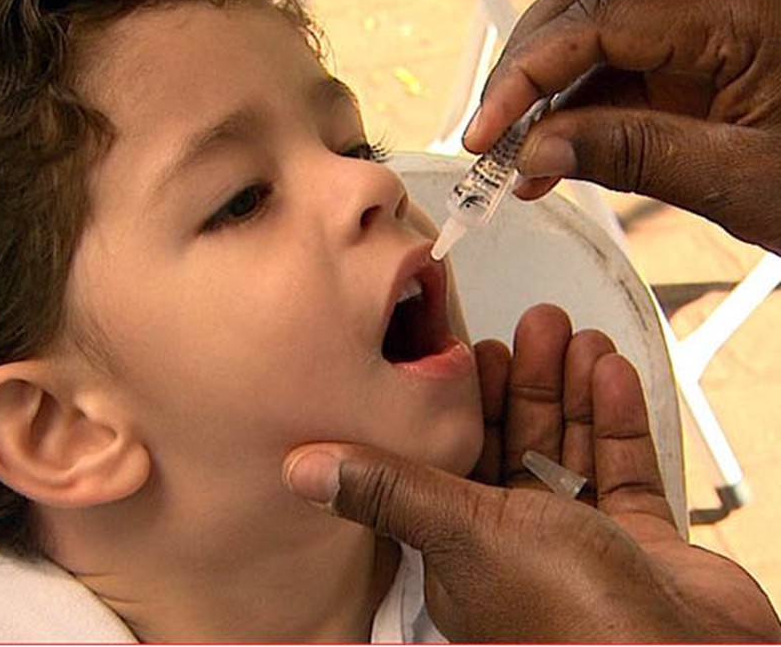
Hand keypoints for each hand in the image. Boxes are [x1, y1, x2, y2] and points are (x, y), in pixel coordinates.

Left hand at [282, 304, 780, 641]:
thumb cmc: (570, 621)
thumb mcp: (464, 535)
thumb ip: (389, 490)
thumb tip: (300, 468)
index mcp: (464, 547)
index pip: (457, 455)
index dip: (468, 400)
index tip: (476, 346)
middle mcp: (521, 545)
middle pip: (520, 442)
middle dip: (529, 380)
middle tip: (539, 323)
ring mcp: (583, 542)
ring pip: (571, 448)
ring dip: (573, 389)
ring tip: (576, 336)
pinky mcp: (639, 541)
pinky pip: (621, 469)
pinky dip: (616, 419)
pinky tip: (611, 374)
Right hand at [462, 0, 780, 253]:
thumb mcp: (742, 182)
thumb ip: (632, 156)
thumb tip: (540, 151)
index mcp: (740, 18)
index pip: (599, 19)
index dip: (526, 74)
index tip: (487, 133)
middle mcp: (717, 4)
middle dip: (523, 66)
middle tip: (490, 137)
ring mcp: (704, 29)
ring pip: (590, 25)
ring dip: (541, 86)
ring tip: (514, 154)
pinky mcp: (695, 60)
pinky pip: (614, 66)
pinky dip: (571, 107)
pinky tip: (550, 154)